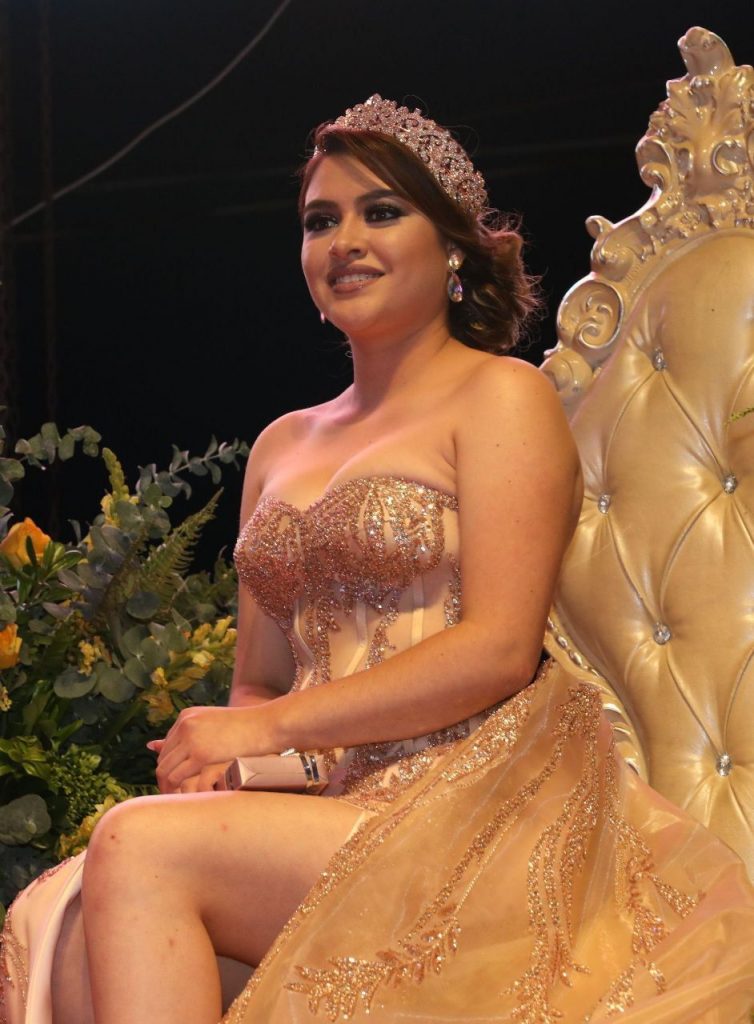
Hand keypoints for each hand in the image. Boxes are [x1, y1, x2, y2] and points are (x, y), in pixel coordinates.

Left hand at [148, 704, 278, 793]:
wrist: (264, 725)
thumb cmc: (244, 728)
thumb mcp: (213, 726)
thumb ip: (189, 734)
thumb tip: (151, 745)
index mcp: (186, 716)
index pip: (166, 746)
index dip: (170, 765)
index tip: (174, 780)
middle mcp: (185, 725)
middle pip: (163, 758)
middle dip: (165, 778)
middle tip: (172, 794)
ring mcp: (192, 739)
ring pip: (165, 769)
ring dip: (167, 786)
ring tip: (177, 799)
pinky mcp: (201, 754)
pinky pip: (177, 776)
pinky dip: (176, 789)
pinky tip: (184, 798)